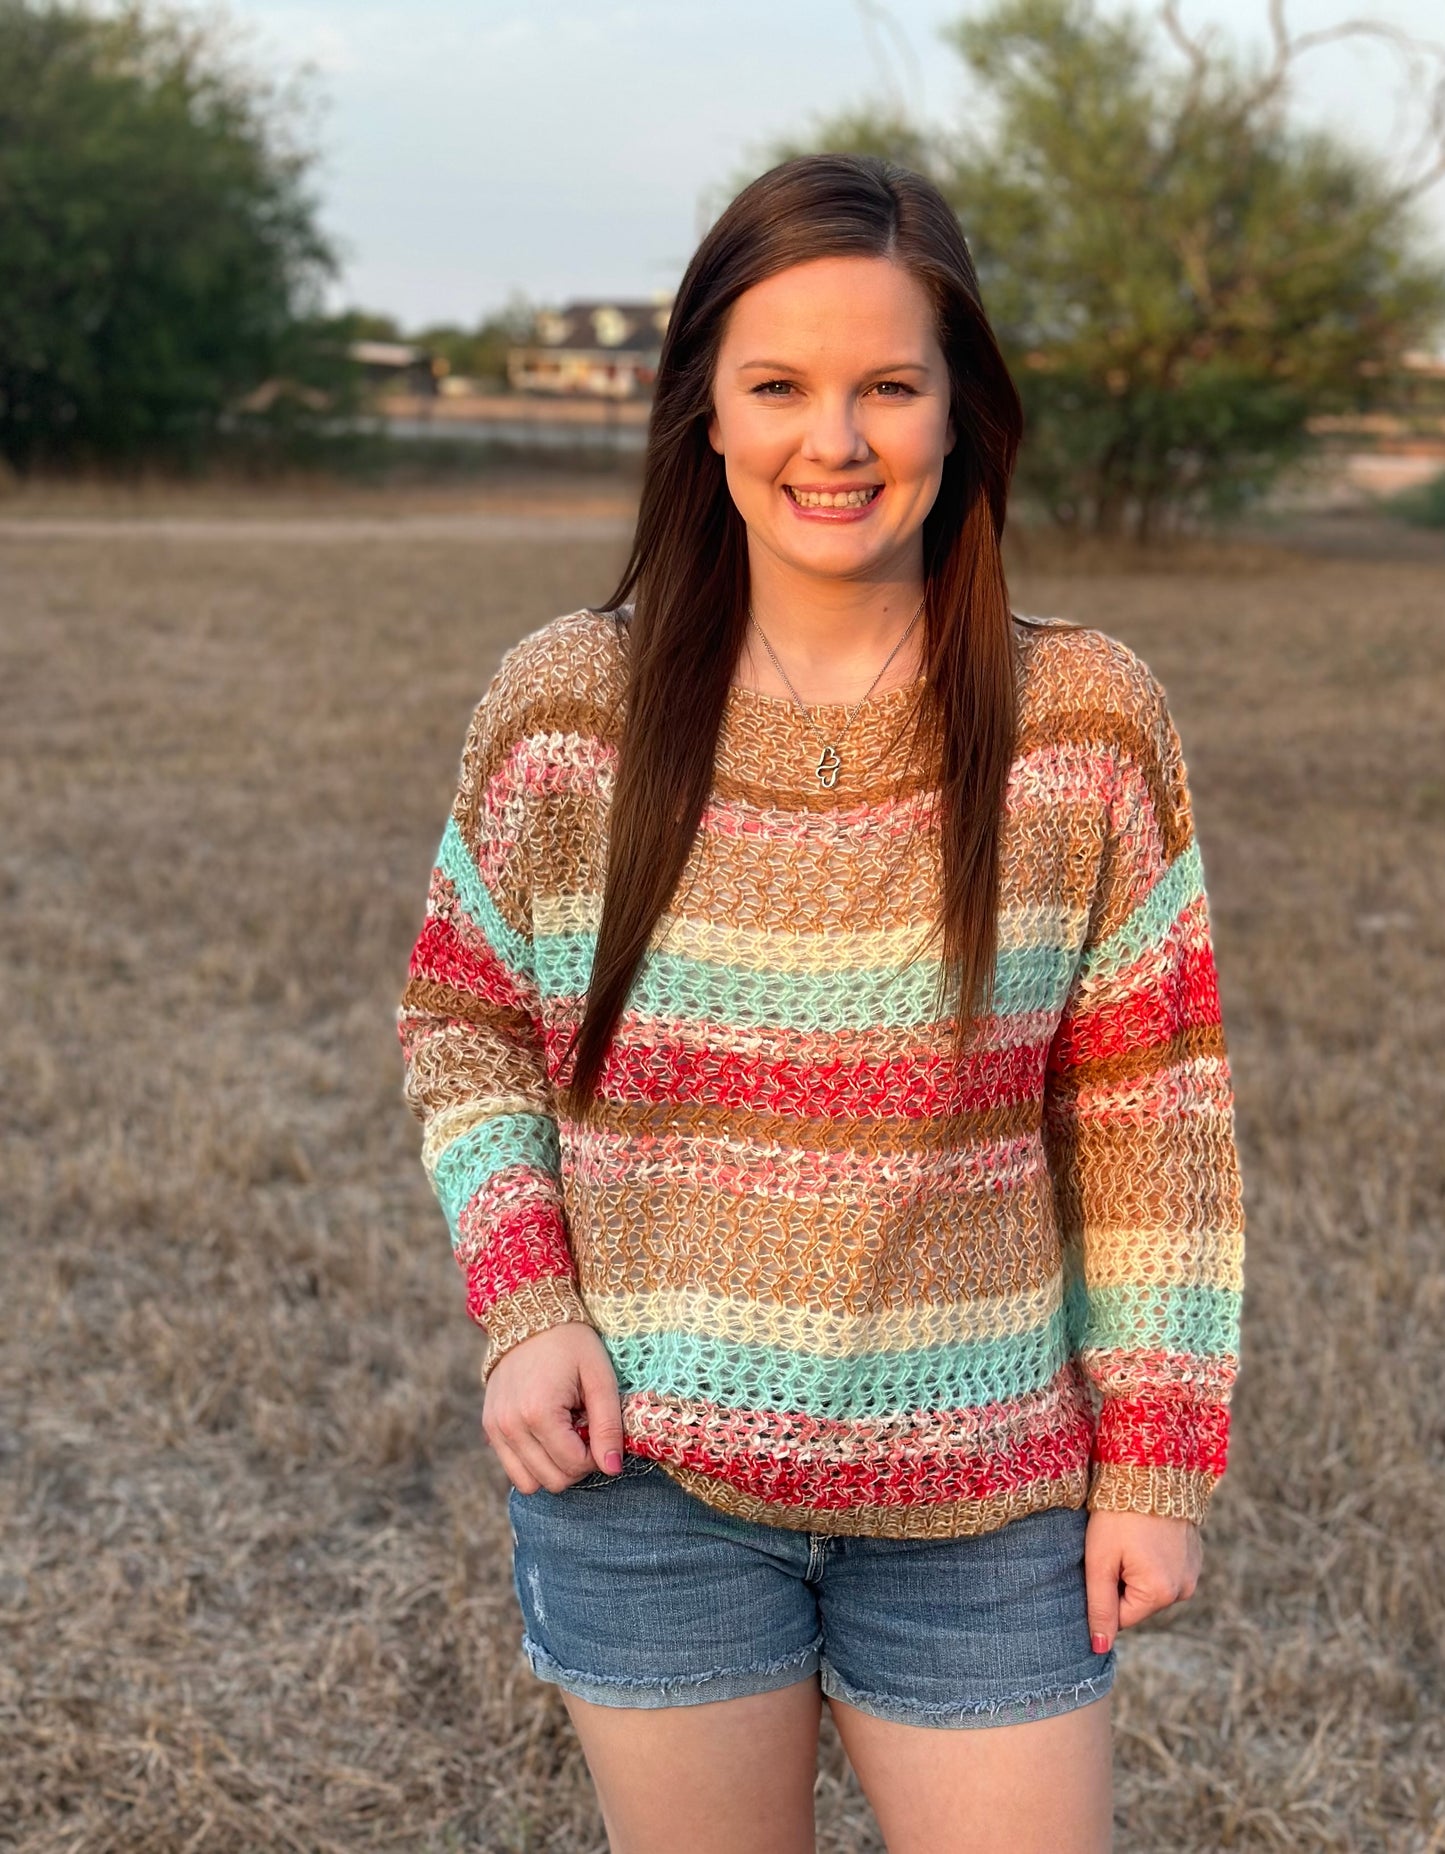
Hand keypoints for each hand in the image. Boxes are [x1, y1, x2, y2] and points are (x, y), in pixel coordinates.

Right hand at [482, 1323, 626, 1493]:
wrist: (529, 1315)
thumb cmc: (571, 1343)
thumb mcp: (599, 1377)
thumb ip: (608, 1425)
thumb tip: (612, 1469)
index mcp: (539, 1412)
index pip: (574, 1465)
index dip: (597, 1456)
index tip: (600, 1430)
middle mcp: (511, 1425)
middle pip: (553, 1480)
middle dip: (576, 1464)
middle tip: (585, 1431)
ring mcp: (495, 1428)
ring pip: (530, 1482)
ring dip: (554, 1467)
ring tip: (565, 1433)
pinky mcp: (489, 1427)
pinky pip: (513, 1469)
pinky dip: (534, 1462)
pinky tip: (547, 1434)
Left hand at [1084, 1509, 1201, 1653]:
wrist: (1149, 1469)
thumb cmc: (1118, 1516)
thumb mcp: (1100, 1561)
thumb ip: (1100, 1607)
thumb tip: (1099, 1648)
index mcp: (1161, 1594)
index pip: (1121, 1617)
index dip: (1104, 1591)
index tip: (1102, 1561)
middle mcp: (1184, 1590)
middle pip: (1138, 1603)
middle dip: (1121, 1581)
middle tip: (1115, 1547)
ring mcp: (1193, 1573)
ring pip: (1151, 1587)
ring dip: (1136, 1570)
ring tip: (1131, 1538)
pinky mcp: (1194, 1557)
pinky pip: (1166, 1570)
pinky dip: (1152, 1559)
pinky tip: (1145, 1535)